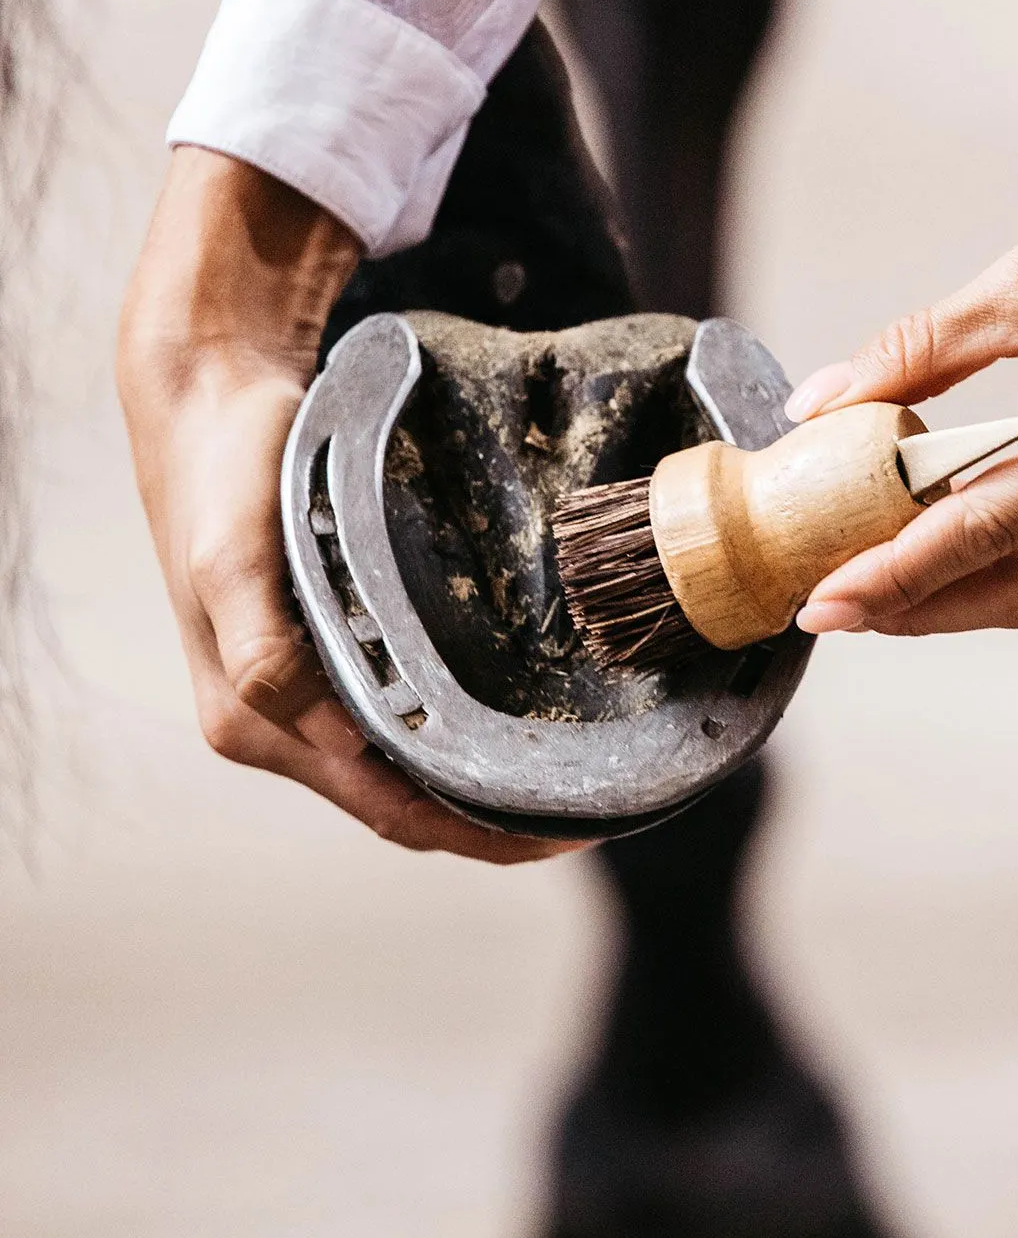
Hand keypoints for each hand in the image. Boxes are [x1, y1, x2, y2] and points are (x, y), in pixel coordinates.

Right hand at [119, 148, 574, 861]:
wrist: (209, 403)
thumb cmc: (222, 475)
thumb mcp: (234, 558)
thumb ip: (265, 651)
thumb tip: (330, 733)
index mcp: (252, 719)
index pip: (385, 809)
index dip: (474, 834)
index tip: (561, 831)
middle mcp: (275, 725)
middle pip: (401, 805)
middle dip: (490, 821)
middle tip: (588, 811)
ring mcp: (298, 696)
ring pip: (401, 772)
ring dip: (475, 787)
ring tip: (562, 780)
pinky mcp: (320, 657)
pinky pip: (395, 723)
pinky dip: (452, 738)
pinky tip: (505, 722)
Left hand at [788, 11, 1017, 637]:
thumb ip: (919, 348)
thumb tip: (823, 401)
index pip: (991, 528)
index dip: (899, 572)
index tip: (828, 600)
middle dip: (924, 609)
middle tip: (836, 611)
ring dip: (966, 592)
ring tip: (879, 587)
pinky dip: (1016, 557)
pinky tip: (953, 547)